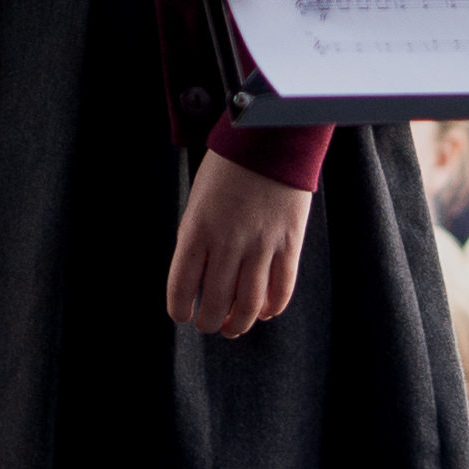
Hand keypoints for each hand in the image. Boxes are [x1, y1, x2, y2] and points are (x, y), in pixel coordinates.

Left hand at [165, 150, 311, 337]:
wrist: (270, 140)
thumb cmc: (228, 169)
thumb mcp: (198, 201)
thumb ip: (197, 238)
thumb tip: (200, 278)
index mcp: (196, 229)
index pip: (182, 286)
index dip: (180, 309)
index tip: (182, 316)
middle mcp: (227, 242)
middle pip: (216, 303)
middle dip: (209, 322)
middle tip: (209, 325)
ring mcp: (260, 245)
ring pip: (249, 305)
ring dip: (239, 324)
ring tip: (233, 327)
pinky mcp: (289, 244)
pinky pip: (281, 289)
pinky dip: (271, 308)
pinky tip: (263, 312)